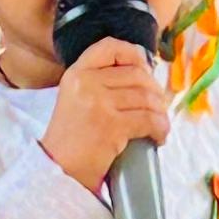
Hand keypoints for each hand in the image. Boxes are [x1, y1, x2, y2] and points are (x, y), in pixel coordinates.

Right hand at [43, 32, 169, 193]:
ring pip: (146, 97)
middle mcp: (86, 83)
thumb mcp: (75, 100)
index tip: (145, 68)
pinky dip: (160, 129)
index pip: (109, 47)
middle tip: (158, 106)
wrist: (58, 171)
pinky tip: (158, 137)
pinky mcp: (112, 126)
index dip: (133, 53)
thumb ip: (98, 84)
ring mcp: (99, 103)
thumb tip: (142, 75)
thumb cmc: (70, 141)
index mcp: (76, 74)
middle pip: (136, 74)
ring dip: (160, 112)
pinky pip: (149, 120)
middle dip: (154, 91)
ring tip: (159, 125)